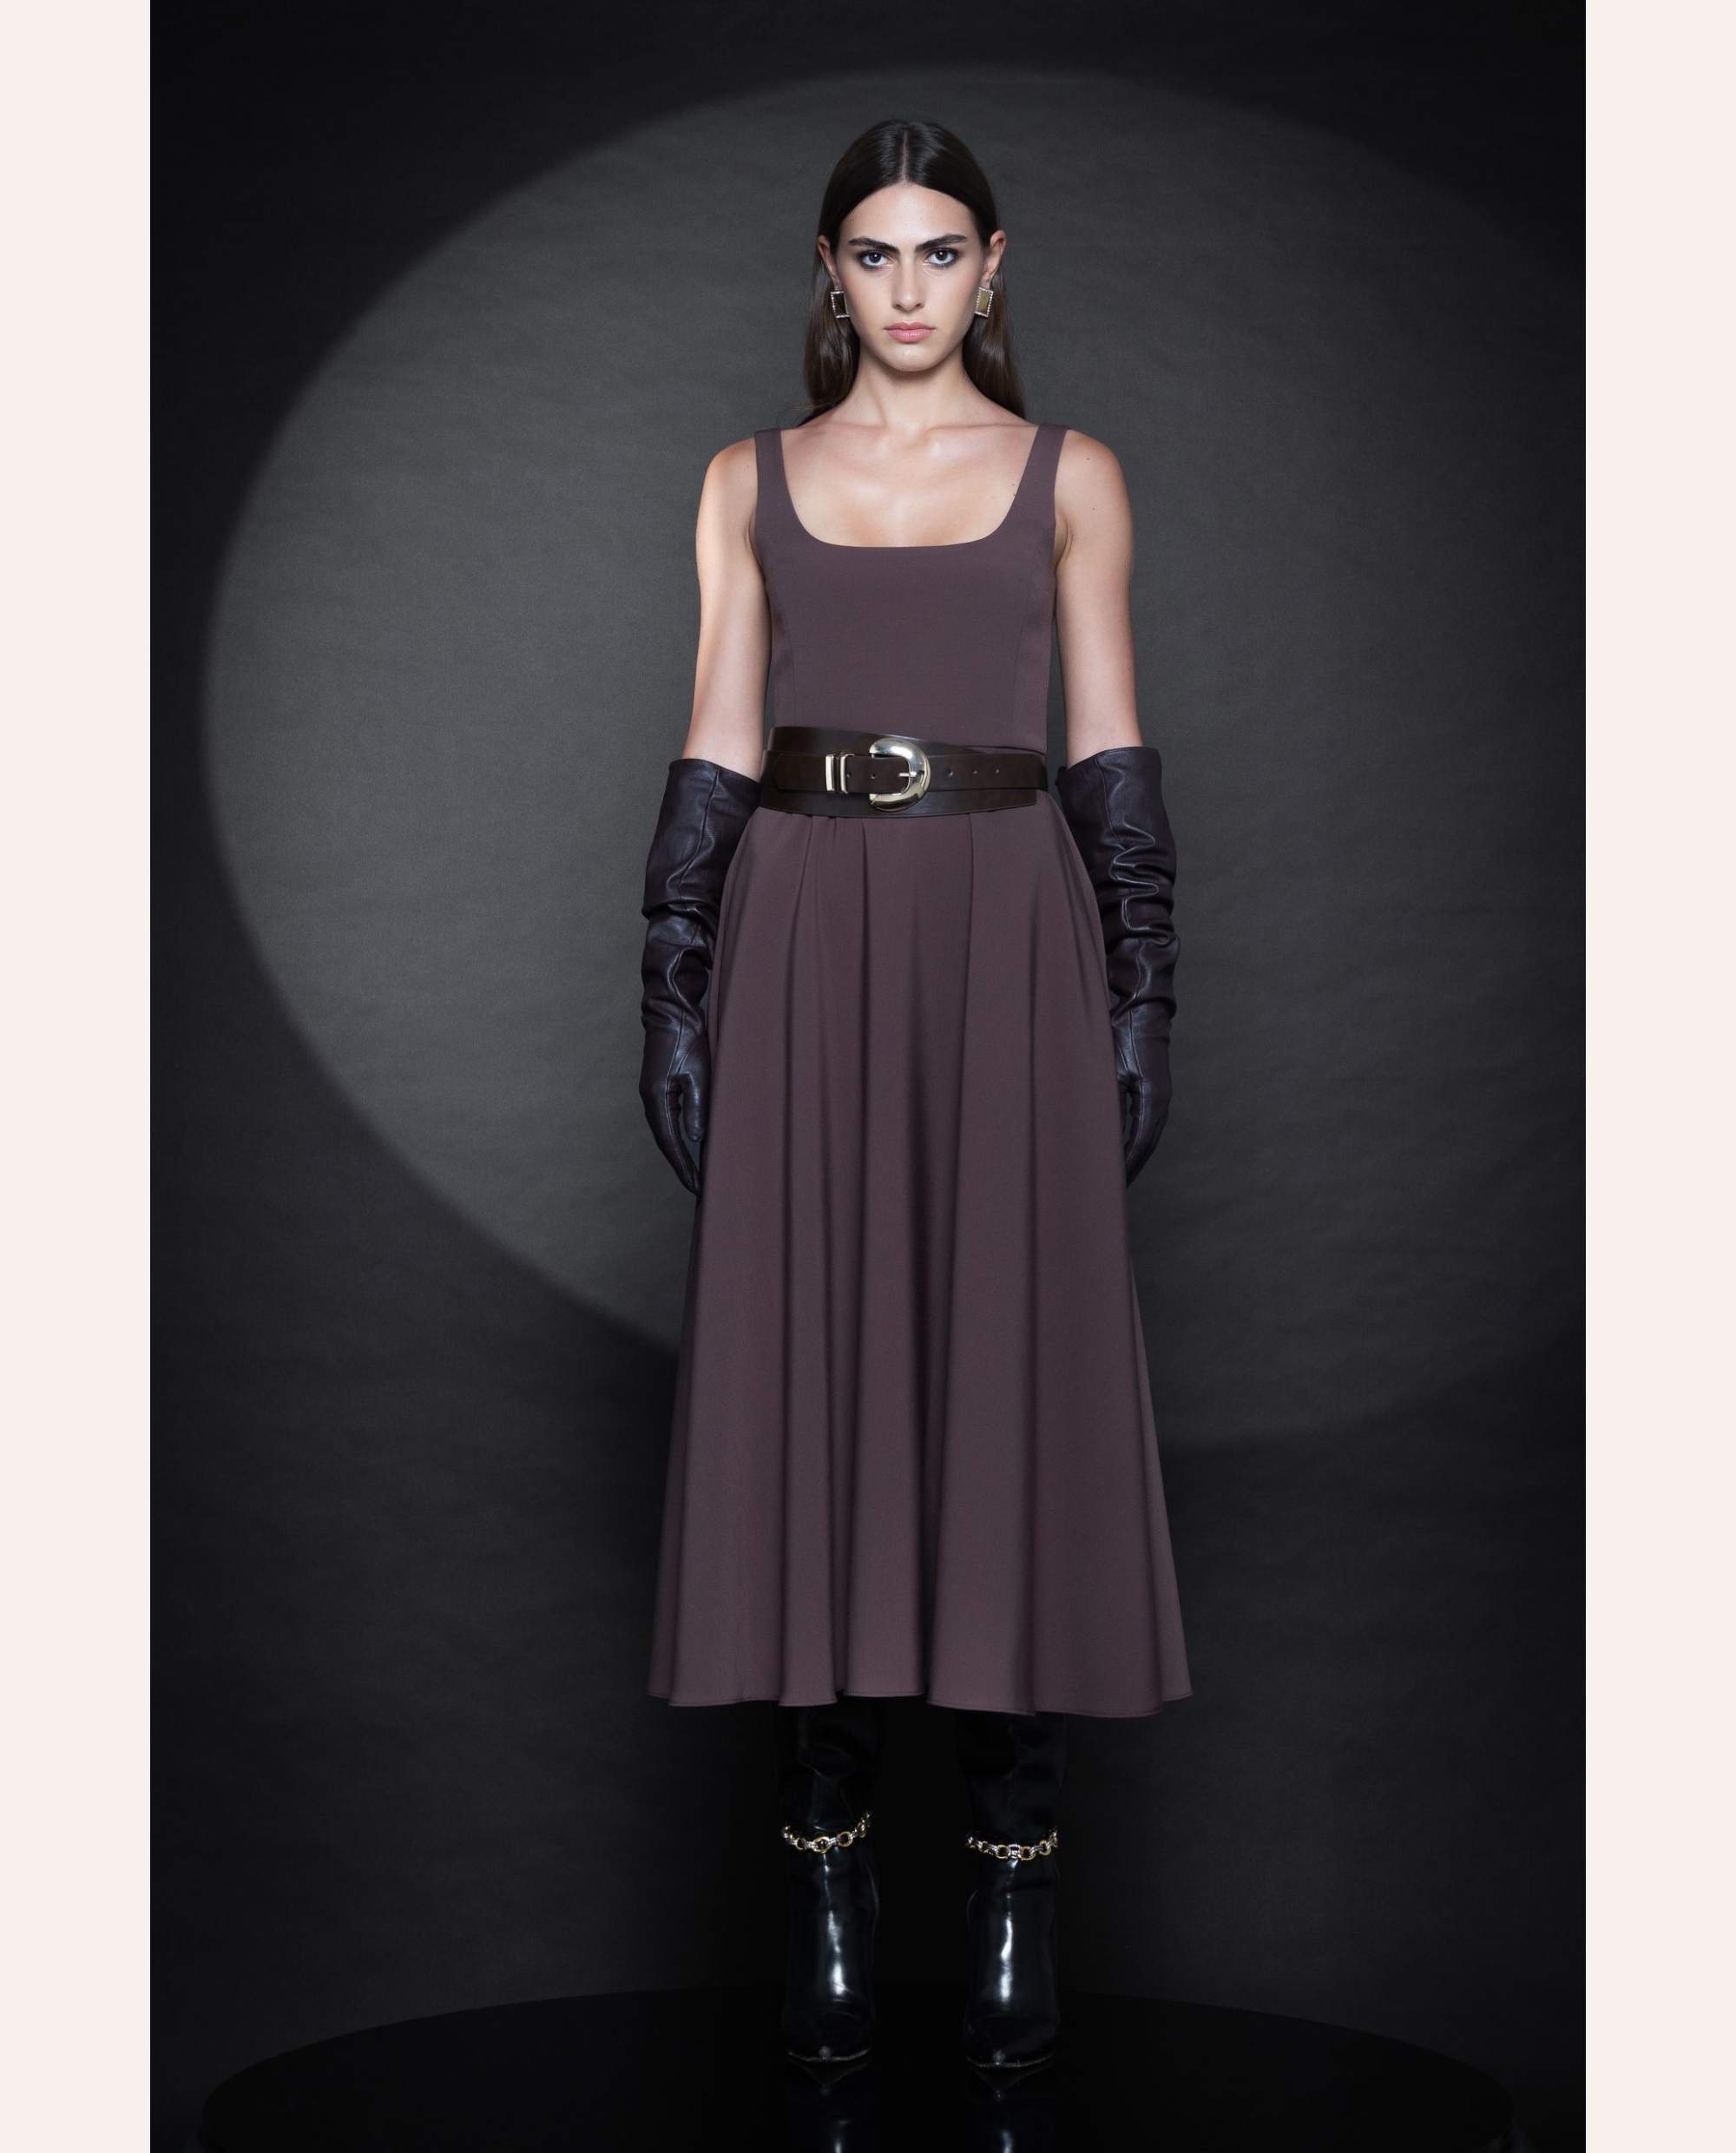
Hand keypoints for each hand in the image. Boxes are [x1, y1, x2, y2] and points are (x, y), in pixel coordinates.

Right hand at [640, 1015, 706, 1194]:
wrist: (672, 1011)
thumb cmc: (687, 1039)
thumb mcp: (698, 1074)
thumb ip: (697, 1108)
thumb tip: (695, 1139)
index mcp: (656, 1099)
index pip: (670, 1143)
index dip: (683, 1167)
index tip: (696, 1187)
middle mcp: (650, 1099)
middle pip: (665, 1142)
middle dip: (681, 1166)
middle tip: (698, 1188)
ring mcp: (653, 1093)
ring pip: (666, 1131)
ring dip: (679, 1153)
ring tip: (695, 1173)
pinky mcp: (659, 1086)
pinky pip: (669, 1119)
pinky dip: (679, 1136)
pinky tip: (690, 1144)